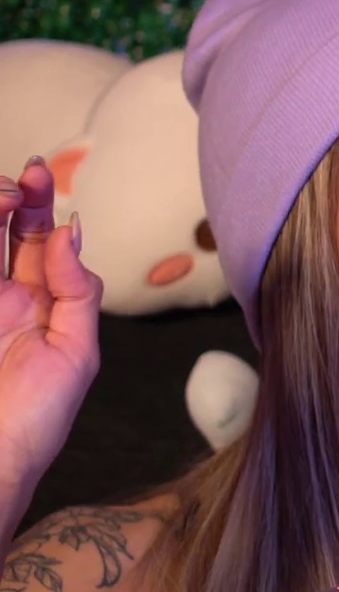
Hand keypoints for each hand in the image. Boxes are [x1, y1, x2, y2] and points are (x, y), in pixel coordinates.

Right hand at [0, 157, 101, 533]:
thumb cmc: (38, 419)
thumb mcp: (76, 352)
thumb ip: (78, 290)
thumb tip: (72, 229)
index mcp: (35, 301)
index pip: (34, 236)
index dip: (35, 201)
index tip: (38, 172)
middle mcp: (2, 296)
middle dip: (10, 195)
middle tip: (24, 176)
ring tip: (4, 195)